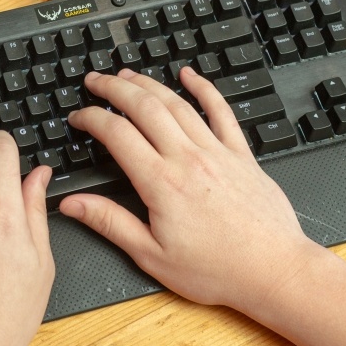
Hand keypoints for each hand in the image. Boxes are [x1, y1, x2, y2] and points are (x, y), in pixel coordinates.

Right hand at [59, 68, 316, 313]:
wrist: (273, 270)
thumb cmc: (217, 270)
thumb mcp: (152, 256)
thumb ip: (110, 223)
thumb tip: (73, 204)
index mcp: (161, 183)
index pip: (117, 134)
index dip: (91, 119)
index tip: (78, 117)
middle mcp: (188, 159)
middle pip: (144, 107)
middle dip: (114, 88)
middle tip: (95, 80)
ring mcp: (217, 152)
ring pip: (177, 104)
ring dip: (149, 84)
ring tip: (128, 75)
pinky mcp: (242, 154)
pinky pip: (221, 111)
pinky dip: (204, 88)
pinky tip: (190, 75)